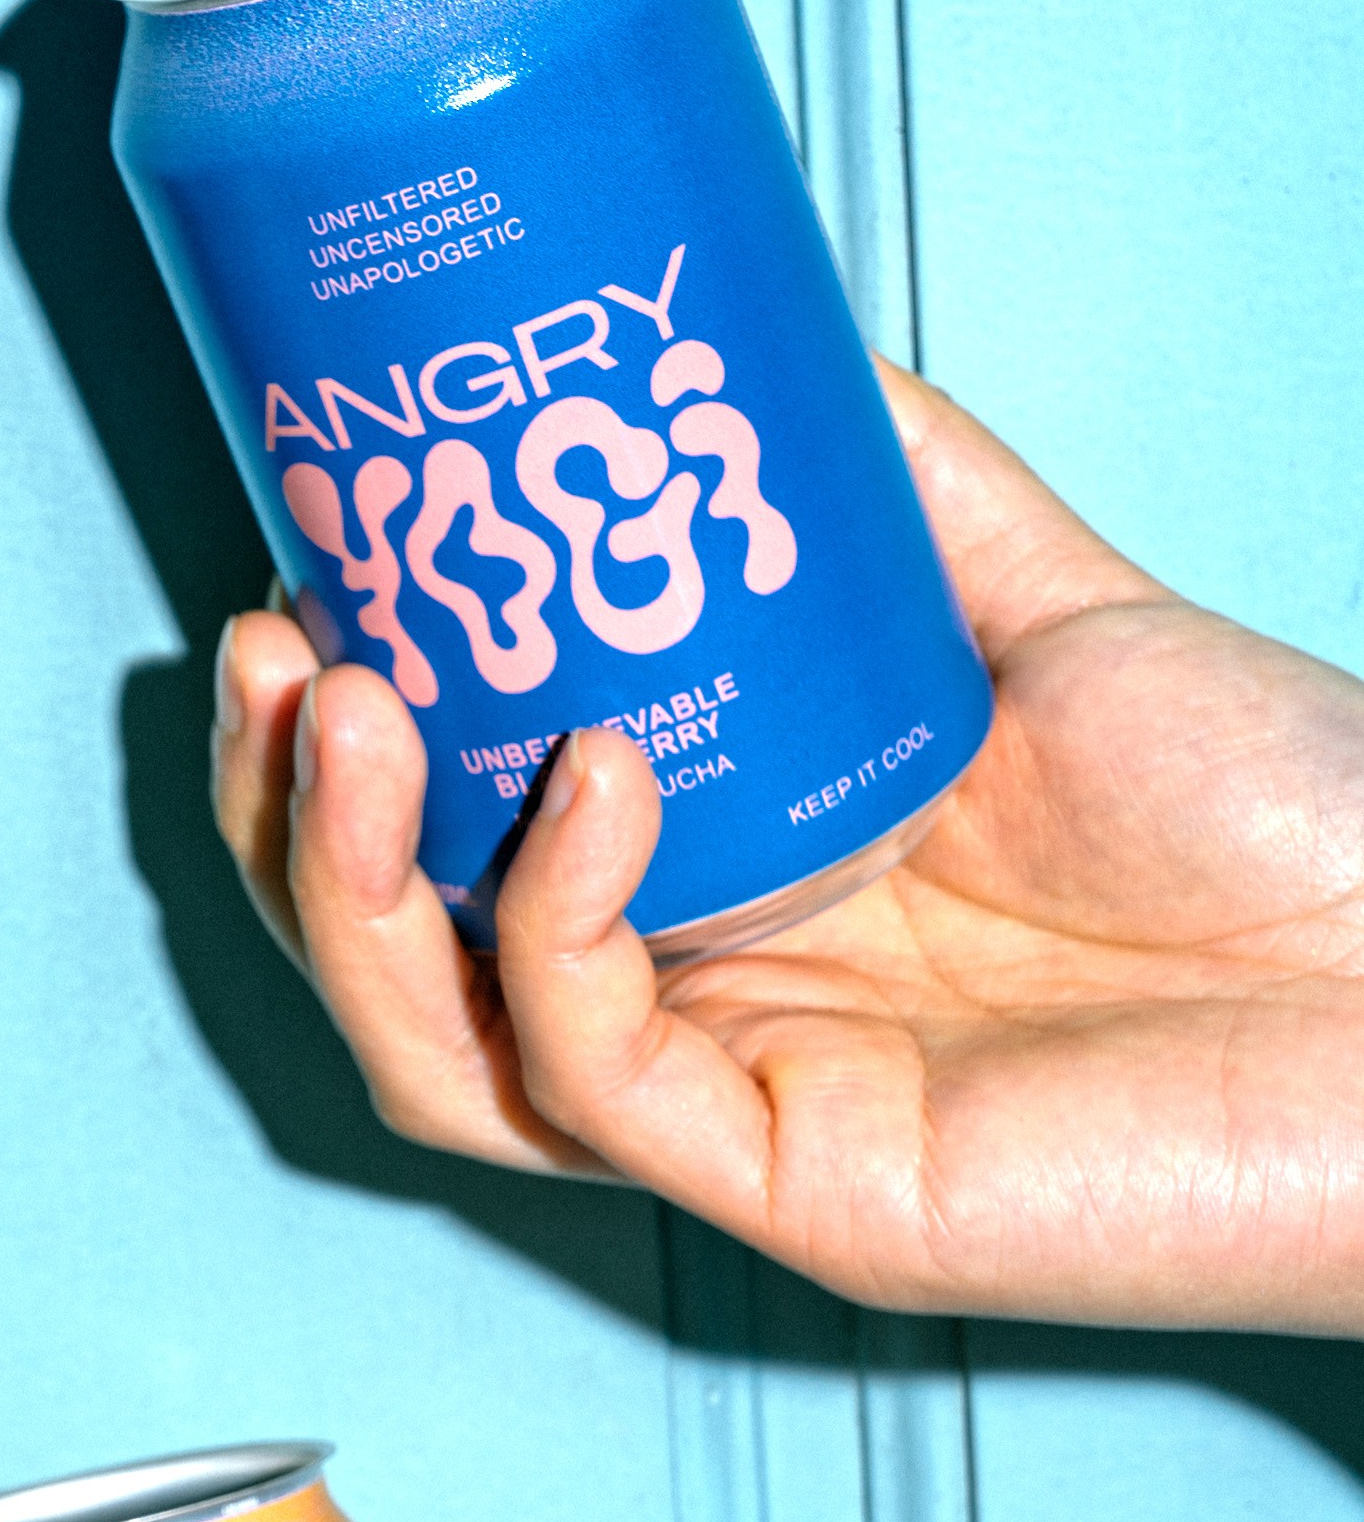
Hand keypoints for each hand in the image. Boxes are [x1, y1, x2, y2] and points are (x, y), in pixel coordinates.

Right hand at [213, 361, 1363, 1327]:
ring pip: (439, 1050)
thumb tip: (748, 336)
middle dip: (286, 811)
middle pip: (401, 956)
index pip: (462, 837)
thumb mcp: (1054, 611)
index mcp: (742, 881)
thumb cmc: (1300, 826)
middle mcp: (717, 1001)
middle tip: (262, 646)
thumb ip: (896, 493)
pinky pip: (596, 1077)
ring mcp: (749, 1104)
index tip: (302, 562)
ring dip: (338, 881)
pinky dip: (548, 921)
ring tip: (325, 707)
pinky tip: (586, 778)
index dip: (347, 729)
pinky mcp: (804, 1186)